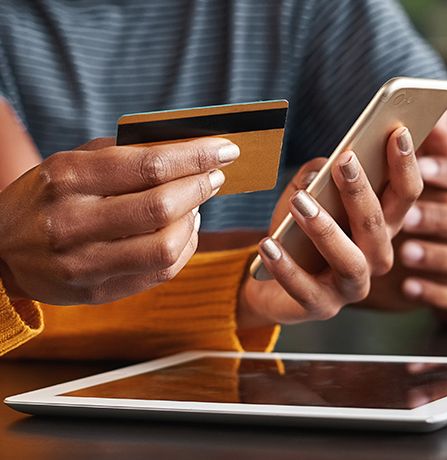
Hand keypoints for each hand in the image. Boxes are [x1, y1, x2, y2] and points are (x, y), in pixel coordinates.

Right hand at [0, 136, 239, 304]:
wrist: (0, 251)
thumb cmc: (46, 198)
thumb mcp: (71, 164)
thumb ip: (124, 156)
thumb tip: (187, 150)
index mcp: (67, 178)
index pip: (149, 165)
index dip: (196, 156)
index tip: (225, 149)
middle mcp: (73, 223)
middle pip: (161, 207)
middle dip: (200, 186)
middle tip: (215, 176)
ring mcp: (84, 264)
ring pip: (166, 245)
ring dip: (194, 220)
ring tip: (196, 203)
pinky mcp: (98, 292)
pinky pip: (161, 272)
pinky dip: (184, 248)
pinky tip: (184, 230)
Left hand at [238, 127, 422, 327]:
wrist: (269, 278)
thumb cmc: (296, 231)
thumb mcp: (306, 195)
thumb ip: (317, 175)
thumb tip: (322, 169)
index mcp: (381, 226)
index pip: (405, 195)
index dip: (405, 165)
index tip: (398, 131)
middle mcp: (375, 257)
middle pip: (379, 224)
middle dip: (362, 191)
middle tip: (346, 160)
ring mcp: (351, 286)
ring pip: (349, 258)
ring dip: (325, 228)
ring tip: (300, 202)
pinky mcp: (321, 306)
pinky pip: (305, 289)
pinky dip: (286, 267)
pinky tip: (268, 244)